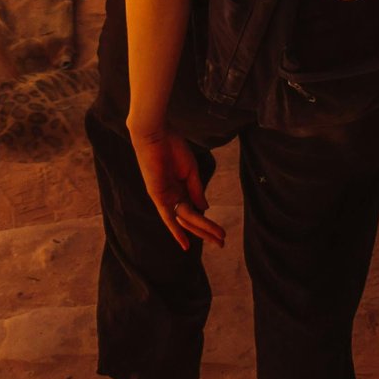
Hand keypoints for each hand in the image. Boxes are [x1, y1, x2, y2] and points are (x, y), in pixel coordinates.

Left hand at [129, 124, 224, 249]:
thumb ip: (196, 190)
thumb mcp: (190, 170)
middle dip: (206, 231)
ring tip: (218, 238)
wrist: (156, 134)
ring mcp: (165, 198)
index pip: (194, 211)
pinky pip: (169, 217)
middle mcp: (172, 196)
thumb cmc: (172, 147)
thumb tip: (205, 209)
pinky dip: (177, 231)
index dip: (207, 222)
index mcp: (179, 188)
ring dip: (202, 230)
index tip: (220, 233)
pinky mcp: (158, 196)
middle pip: (190, 220)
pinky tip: (186, 244)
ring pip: (185, 220)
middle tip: (222, 243)